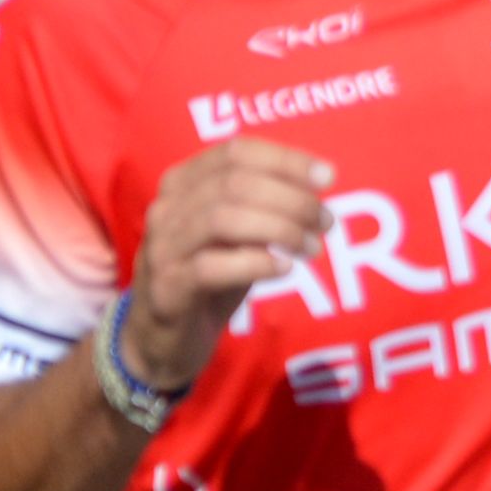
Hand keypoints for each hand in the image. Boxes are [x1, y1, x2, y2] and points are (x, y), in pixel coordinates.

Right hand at [124, 141, 332, 389]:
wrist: (164, 338)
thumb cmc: (210, 278)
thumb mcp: (238, 235)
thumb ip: (265, 208)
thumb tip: (318, 189)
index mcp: (182, 184)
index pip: (235, 153)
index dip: (286, 160)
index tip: (328, 176)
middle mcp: (166, 208)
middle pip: (235, 184)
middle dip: (292, 199)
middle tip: (326, 222)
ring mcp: (162, 248)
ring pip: (223, 220)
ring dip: (280, 230)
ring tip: (311, 248)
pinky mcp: (167, 288)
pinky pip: (210, 267)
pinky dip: (255, 263)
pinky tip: (284, 269)